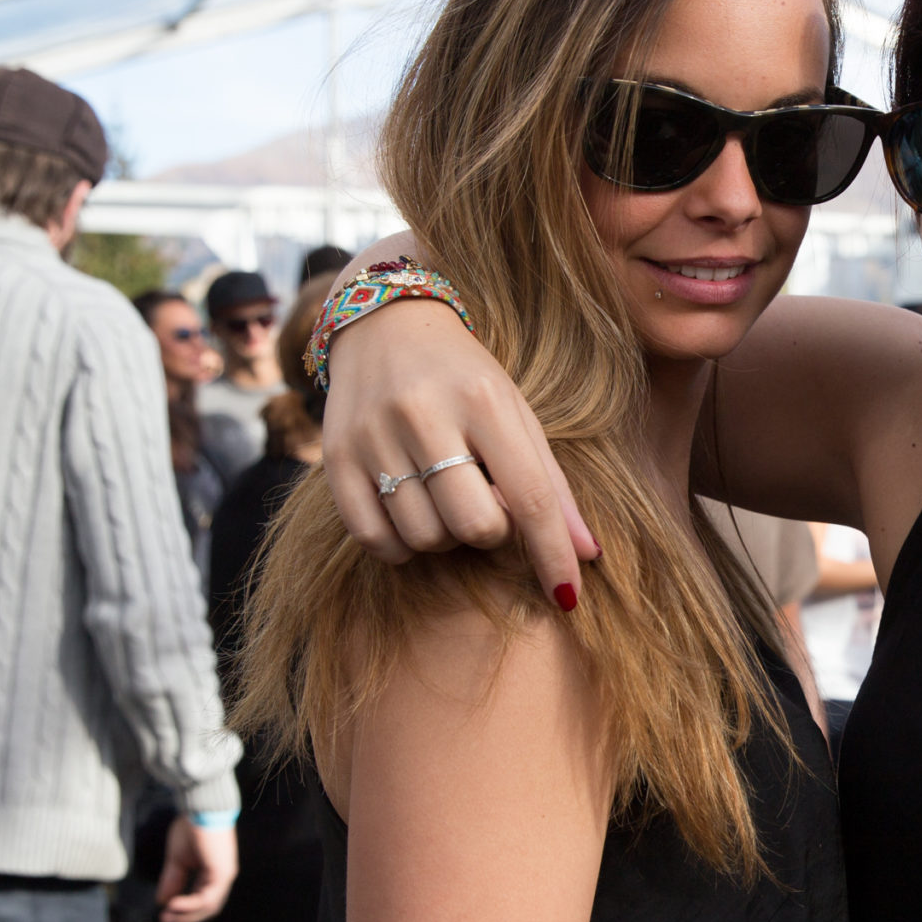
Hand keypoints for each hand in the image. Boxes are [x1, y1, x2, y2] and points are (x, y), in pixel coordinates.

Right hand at [158, 815, 238, 921]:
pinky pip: (207, 898)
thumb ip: (172, 881)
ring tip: (165, 918)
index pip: (201, 903)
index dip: (183, 916)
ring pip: (207, 908)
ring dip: (185, 916)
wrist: (200, 808)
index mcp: (212, 875)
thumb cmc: (191, 828)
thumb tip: (162, 902)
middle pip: (206, 910)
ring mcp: (224, 876)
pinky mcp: (222, 873)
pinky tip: (173, 906)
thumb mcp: (177, 860)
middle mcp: (221, 878)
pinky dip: (190, 905)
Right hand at [321, 281, 600, 602]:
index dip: (552, 554)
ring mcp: (374, 436)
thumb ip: (551, 485)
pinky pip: (375, 540)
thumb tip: (586, 555)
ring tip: (443, 495)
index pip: (530, 496)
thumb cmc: (465, 378)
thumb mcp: (516, 414)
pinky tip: (410, 512)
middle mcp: (425, 415)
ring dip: (445, 536)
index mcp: (484, 400)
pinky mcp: (335, 456)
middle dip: (490, 532)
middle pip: (475, 526)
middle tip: (483, 499)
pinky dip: (400, 545)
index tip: (568, 596)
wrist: (383, 324)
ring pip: (425, 538)